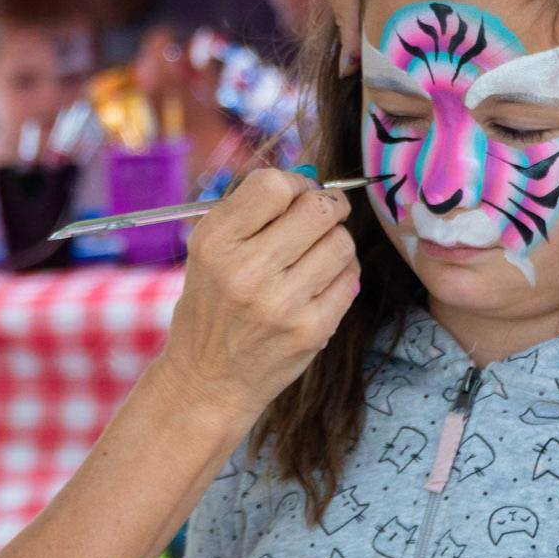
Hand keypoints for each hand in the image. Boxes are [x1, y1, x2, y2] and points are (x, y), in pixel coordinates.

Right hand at [155, 168, 357, 424]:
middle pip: (317, 209)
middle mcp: (246, 271)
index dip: (294, 183)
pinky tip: (320, 283)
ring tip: (316, 255)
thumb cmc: (212, 302)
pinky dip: (342, 273)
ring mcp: (281, 303)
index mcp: (215, 242)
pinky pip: (351, 278)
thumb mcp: (207, 250)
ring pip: (341, 242)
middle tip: (323, 214)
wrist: (209, 377)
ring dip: (335, 241)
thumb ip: (250, 211)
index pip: (273, 185)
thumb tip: (309, 180)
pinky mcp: (311, 330)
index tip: (295, 196)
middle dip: (327, 205)